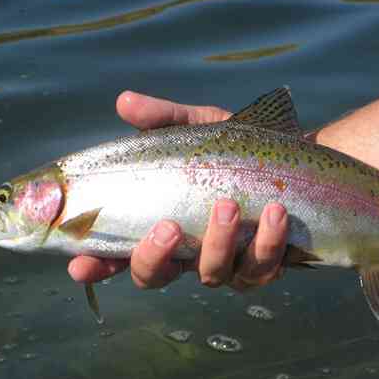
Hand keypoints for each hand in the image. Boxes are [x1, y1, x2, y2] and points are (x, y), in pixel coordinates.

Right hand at [67, 91, 288, 289]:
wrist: (299, 162)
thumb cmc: (239, 150)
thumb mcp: (200, 129)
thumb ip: (163, 119)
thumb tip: (124, 102)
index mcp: (163, 224)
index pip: (119, 252)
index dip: (96, 264)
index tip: (79, 266)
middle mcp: (189, 252)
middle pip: (156, 276)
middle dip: (155, 258)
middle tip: (170, 226)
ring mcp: (228, 263)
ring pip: (213, 275)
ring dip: (218, 244)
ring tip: (229, 206)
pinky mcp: (265, 266)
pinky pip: (262, 268)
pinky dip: (267, 242)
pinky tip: (275, 212)